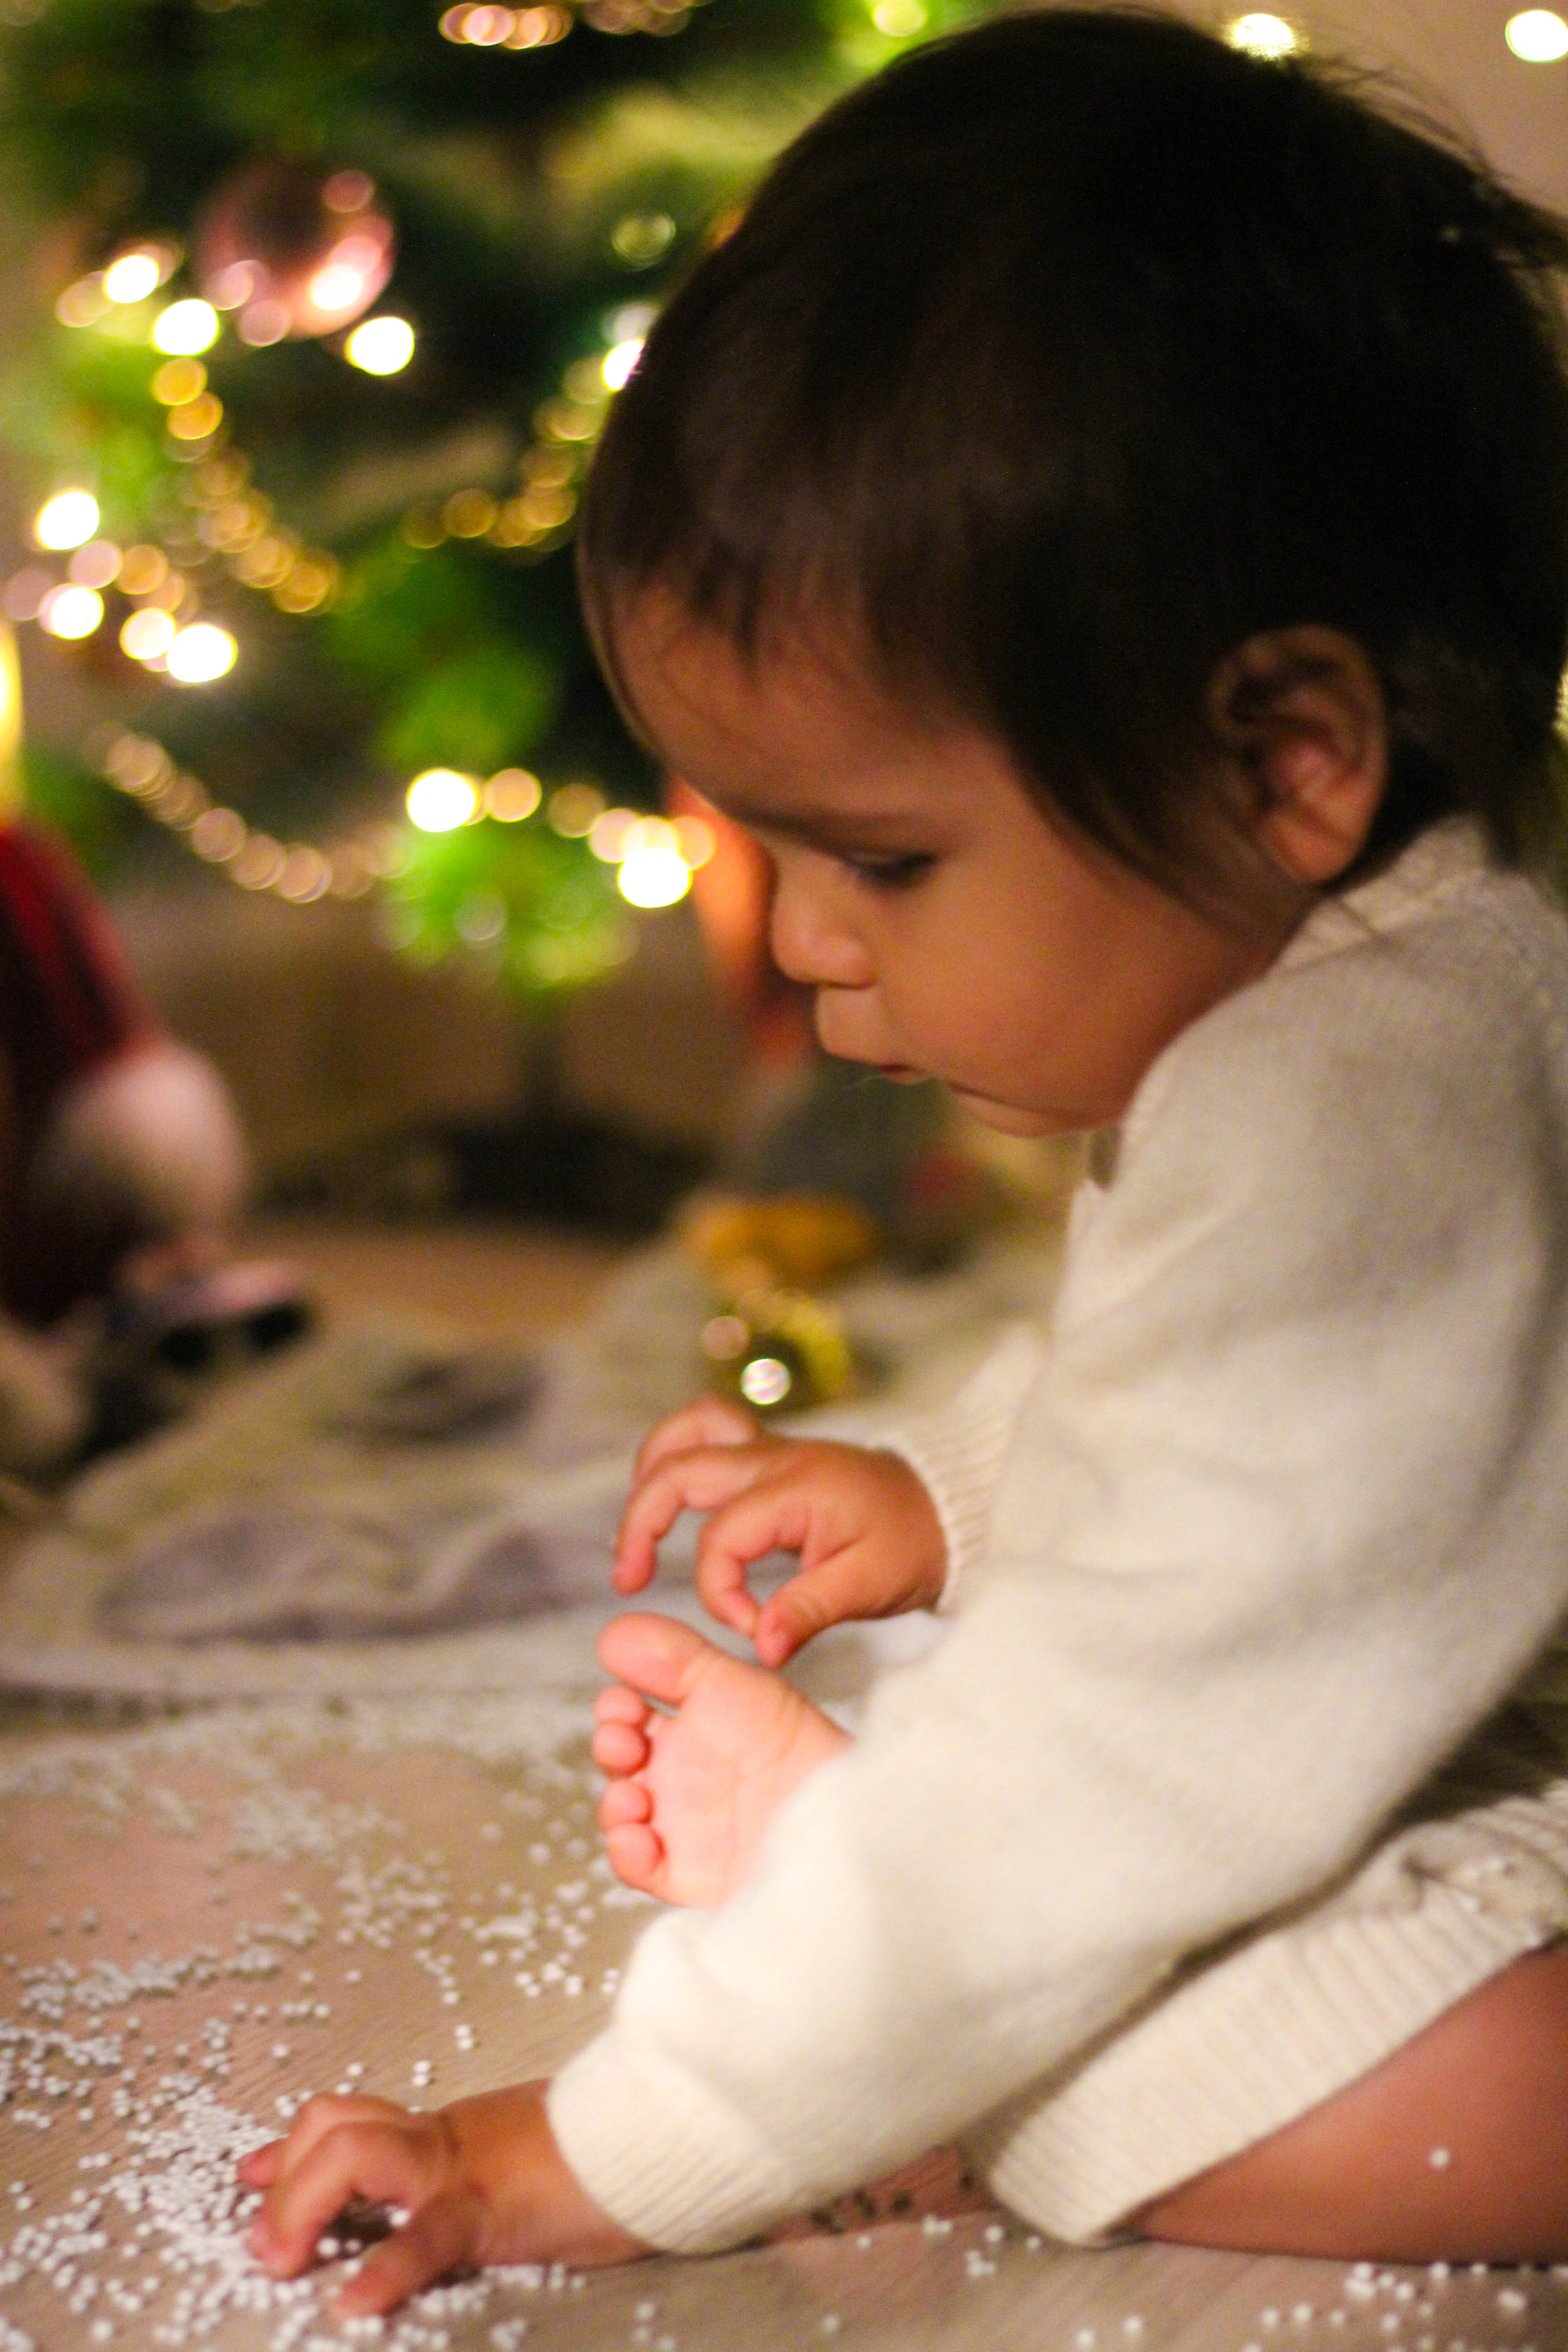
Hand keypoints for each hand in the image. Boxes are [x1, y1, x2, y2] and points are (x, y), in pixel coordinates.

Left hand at [239, 2083, 646, 2315]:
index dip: (293, 2145)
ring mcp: (465, 2168)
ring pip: (359, 2153)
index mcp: (452, 2134)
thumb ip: (482, 2172)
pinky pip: (426, 2235)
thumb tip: (451, 2201)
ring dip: (302, 2205)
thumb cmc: (609, 2155)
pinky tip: (355, 2305)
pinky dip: (385, 2270)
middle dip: (284, 2182)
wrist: (666, 2126)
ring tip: (277, 2258)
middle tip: (261, 2243)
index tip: (252, 2170)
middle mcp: (446, 2140)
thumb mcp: (527, 2159)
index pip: (355, 2117)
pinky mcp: (493, 2207)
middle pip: (339, 2126)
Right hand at [615, 1395, 946, 1664]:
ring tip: (636, 1528)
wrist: (950, 1507)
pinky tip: (668, 1495)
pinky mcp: (771, 1453)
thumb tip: (760, 1648)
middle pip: (679, 1470)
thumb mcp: (869, 1586)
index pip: (722, 1538)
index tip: (754, 1631)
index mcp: (795, 1489)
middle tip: (628, 1581)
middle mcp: (774, 1457)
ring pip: (688, 1432)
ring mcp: (770, 1448)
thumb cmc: (914, 1544)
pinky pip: (709, 1432)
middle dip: (640, 1524)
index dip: (721, 1594)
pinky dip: (677, 1455)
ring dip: (650, 1472)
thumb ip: (808, 1613)